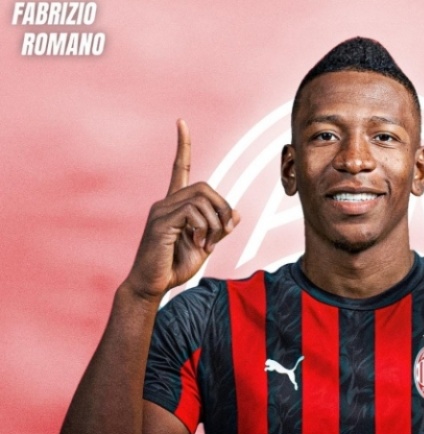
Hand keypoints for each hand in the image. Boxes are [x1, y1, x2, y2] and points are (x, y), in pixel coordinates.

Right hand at [125, 120, 239, 298]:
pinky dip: (204, 229)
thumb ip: (220, 228)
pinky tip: (198, 245)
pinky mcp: (161, 223)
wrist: (152, 286)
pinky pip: (193, 212)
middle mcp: (165, 203)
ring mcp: (160, 211)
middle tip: (224, 231)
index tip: (181, 122)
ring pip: (201, 198)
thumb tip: (236, 213)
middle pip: (204, 186)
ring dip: (214, 222)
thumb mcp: (206, 246)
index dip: (182, 146)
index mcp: (175, 205)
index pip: (178, 168)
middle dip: (222, 207)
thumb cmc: (175, 266)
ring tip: (207, 244)